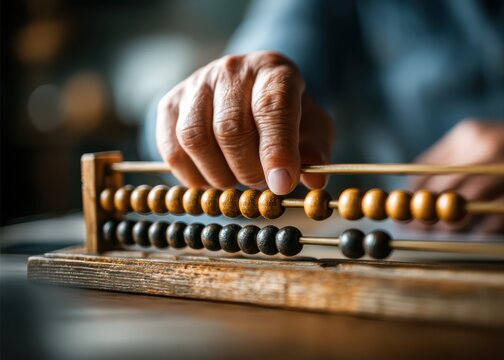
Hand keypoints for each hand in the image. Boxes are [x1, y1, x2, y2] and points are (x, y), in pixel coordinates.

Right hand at [156, 51, 333, 194]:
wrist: (250, 93)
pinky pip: (172, 149)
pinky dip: (193, 177)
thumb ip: (316, 151)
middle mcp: (232, 70)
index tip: (281, 184)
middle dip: (248, 170)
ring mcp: (196, 84)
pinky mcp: (170, 104)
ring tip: (237, 183)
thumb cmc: (287, 116)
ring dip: (219, 175)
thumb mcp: (313, 128)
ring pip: (195, 138)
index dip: (276, 150)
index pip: (272, 107)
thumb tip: (314, 180)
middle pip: (231, 128)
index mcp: (274, 70)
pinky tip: (213, 180)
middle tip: (261, 186)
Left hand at [411, 117, 503, 232]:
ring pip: (463, 209)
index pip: (426, 169)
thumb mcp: (479, 138)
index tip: (406, 209)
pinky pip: (492, 221)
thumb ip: (447, 158)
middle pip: (441, 190)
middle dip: (426, 214)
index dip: (412, 194)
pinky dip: (480, 231)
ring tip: (445, 233)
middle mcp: (486, 150)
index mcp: (469, 134)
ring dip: (450, 227)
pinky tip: (475, 234)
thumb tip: (411, 189)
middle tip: (418, 228)